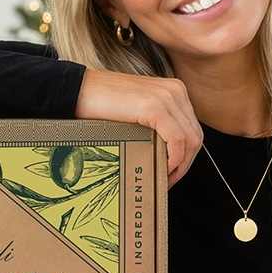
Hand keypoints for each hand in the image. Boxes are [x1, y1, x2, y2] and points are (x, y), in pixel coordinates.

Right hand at [74, 69, 202, 185]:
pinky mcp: (155, 107)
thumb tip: (166, 153)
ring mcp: (167, 97)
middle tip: (167, 181)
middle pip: (195, 136)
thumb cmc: (100, 103)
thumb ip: (156, 124)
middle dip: (185, 164)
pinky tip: (161, 169)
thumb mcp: (137, 111)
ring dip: (179, 166)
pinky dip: (173, 159)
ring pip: (189, 140)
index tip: (171, 173)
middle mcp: (175, 91)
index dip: (186, 156)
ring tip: (163, 179)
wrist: (76, 90)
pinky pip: (176, 140)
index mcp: (173, 90)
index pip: (191, 129)